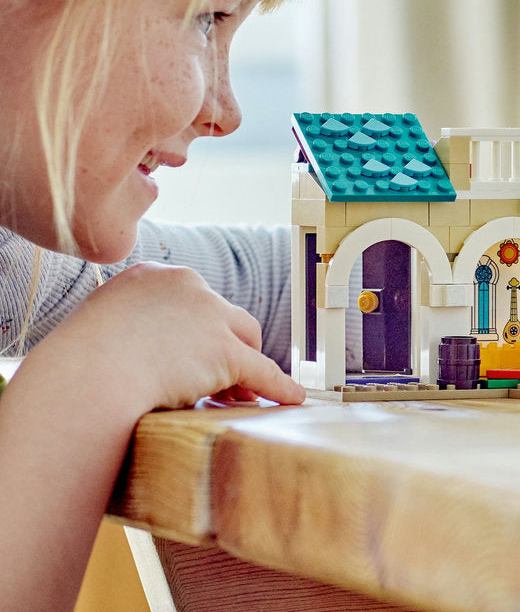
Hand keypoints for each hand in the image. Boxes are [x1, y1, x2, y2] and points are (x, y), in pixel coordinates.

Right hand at [44, 262, 304, 413]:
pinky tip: (291, 398)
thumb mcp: (92, 328)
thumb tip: (127, 350)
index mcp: (152, 276)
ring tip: (241, 396)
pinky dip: (279, 385)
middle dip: (222, 345)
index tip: (187, 354)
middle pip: (220, 314)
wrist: (82, 379)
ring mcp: (209, 316)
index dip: (193, 331)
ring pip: (244, 336)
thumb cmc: (73, 367)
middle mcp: (186, 286)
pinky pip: (261, 371)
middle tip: (218, 381)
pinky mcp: (224, 351)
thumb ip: (119, 327)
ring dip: (244, 365)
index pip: (187, 300)